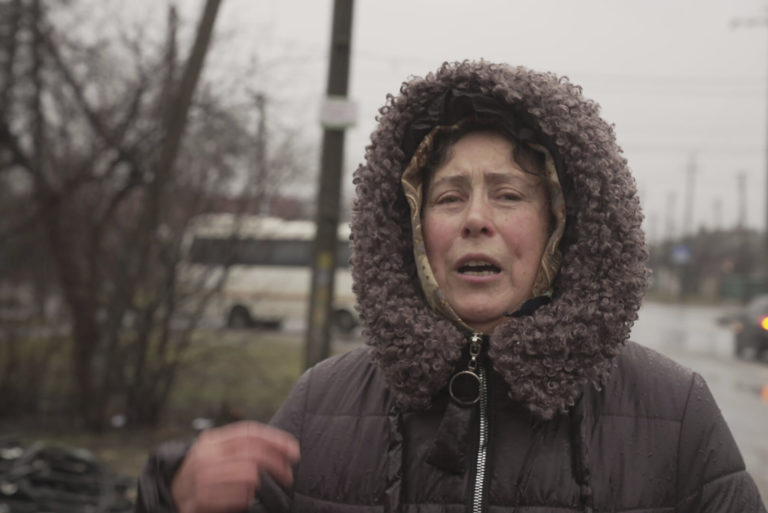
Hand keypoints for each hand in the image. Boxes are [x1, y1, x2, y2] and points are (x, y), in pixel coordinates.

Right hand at [171, 421, 299, 512]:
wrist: (170, 494)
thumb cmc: (203, 472)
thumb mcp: (216, 452)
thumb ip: (240, 446)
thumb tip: (281, 448)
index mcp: (211, 440)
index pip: (249, 433)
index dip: (275, 439)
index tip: (294, 450)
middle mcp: (206, 456)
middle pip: (252, 453)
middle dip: (276, 463)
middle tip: (289, 474)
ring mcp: (202, 478)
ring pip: (248, 476)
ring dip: (259, 483)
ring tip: (258, 487)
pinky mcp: (200, 499)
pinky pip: (237, 497)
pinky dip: (246, 498)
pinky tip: (245, 499)